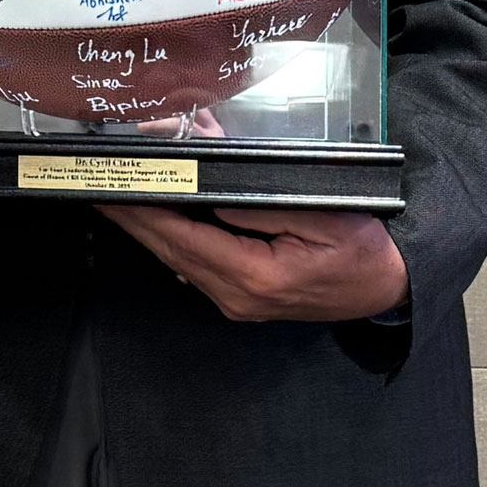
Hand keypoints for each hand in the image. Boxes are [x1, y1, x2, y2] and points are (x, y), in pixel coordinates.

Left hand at [97, 205, 408, 322]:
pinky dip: (169, 236)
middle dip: (132, 216)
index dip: (143, 211)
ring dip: (146, 225)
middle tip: (96, 185)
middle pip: (169, 249)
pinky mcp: (240, 296)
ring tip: (115, 194)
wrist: (390, 286)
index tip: (111, 189)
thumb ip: (262, 206)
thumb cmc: (364, 248)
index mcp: (255, 276)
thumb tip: (211, 195)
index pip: (182, 238)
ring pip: (175, 258)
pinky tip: (152, 215)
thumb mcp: (322, 216)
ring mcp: (236, 301)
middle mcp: (237, 295)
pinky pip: (192, 263)